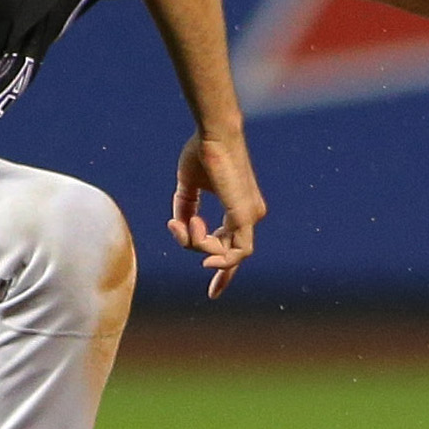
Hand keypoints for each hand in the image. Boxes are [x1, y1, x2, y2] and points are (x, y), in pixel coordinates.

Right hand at [168, 129, 265, 298]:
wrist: (213, 134)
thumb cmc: (202, 152)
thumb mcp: (188, 186)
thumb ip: (185, 208)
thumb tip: (180, 227)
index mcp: (240, 208)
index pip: (235, 249)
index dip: (222, 273)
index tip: (213, 295)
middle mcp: (250, 215)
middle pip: (225, 254)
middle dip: (201, 256)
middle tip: (177, 226)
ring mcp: (251, 216)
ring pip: (227, 254)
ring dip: (200, 246)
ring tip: (186, 221)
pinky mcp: (247, 215)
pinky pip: (238, 252)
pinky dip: (221, 260)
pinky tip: (204, 259)